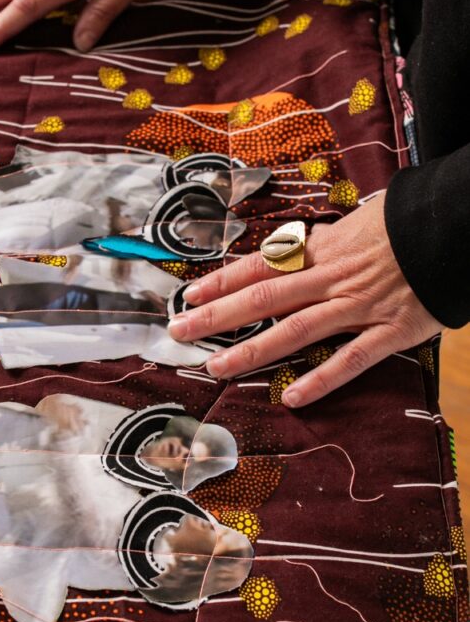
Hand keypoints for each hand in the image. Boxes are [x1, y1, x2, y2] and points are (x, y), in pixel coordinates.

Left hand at [167, 192, 440, 406]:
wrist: (452, 226)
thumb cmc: (401, 225)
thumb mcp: (351, 225)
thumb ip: (317, 245)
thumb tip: (284, 252)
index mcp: (320, 249)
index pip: (259, 265)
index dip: (221, 281)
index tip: (188, 295)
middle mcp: (331, 277)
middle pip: (264, 298)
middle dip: (217, 316)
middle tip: (179, 332)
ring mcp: (359, 305)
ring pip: (296, 330)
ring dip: (253, 350)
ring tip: (216, 367)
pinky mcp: (390, 331)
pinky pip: (352, 359)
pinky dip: (322, 379)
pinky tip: (292, 396)